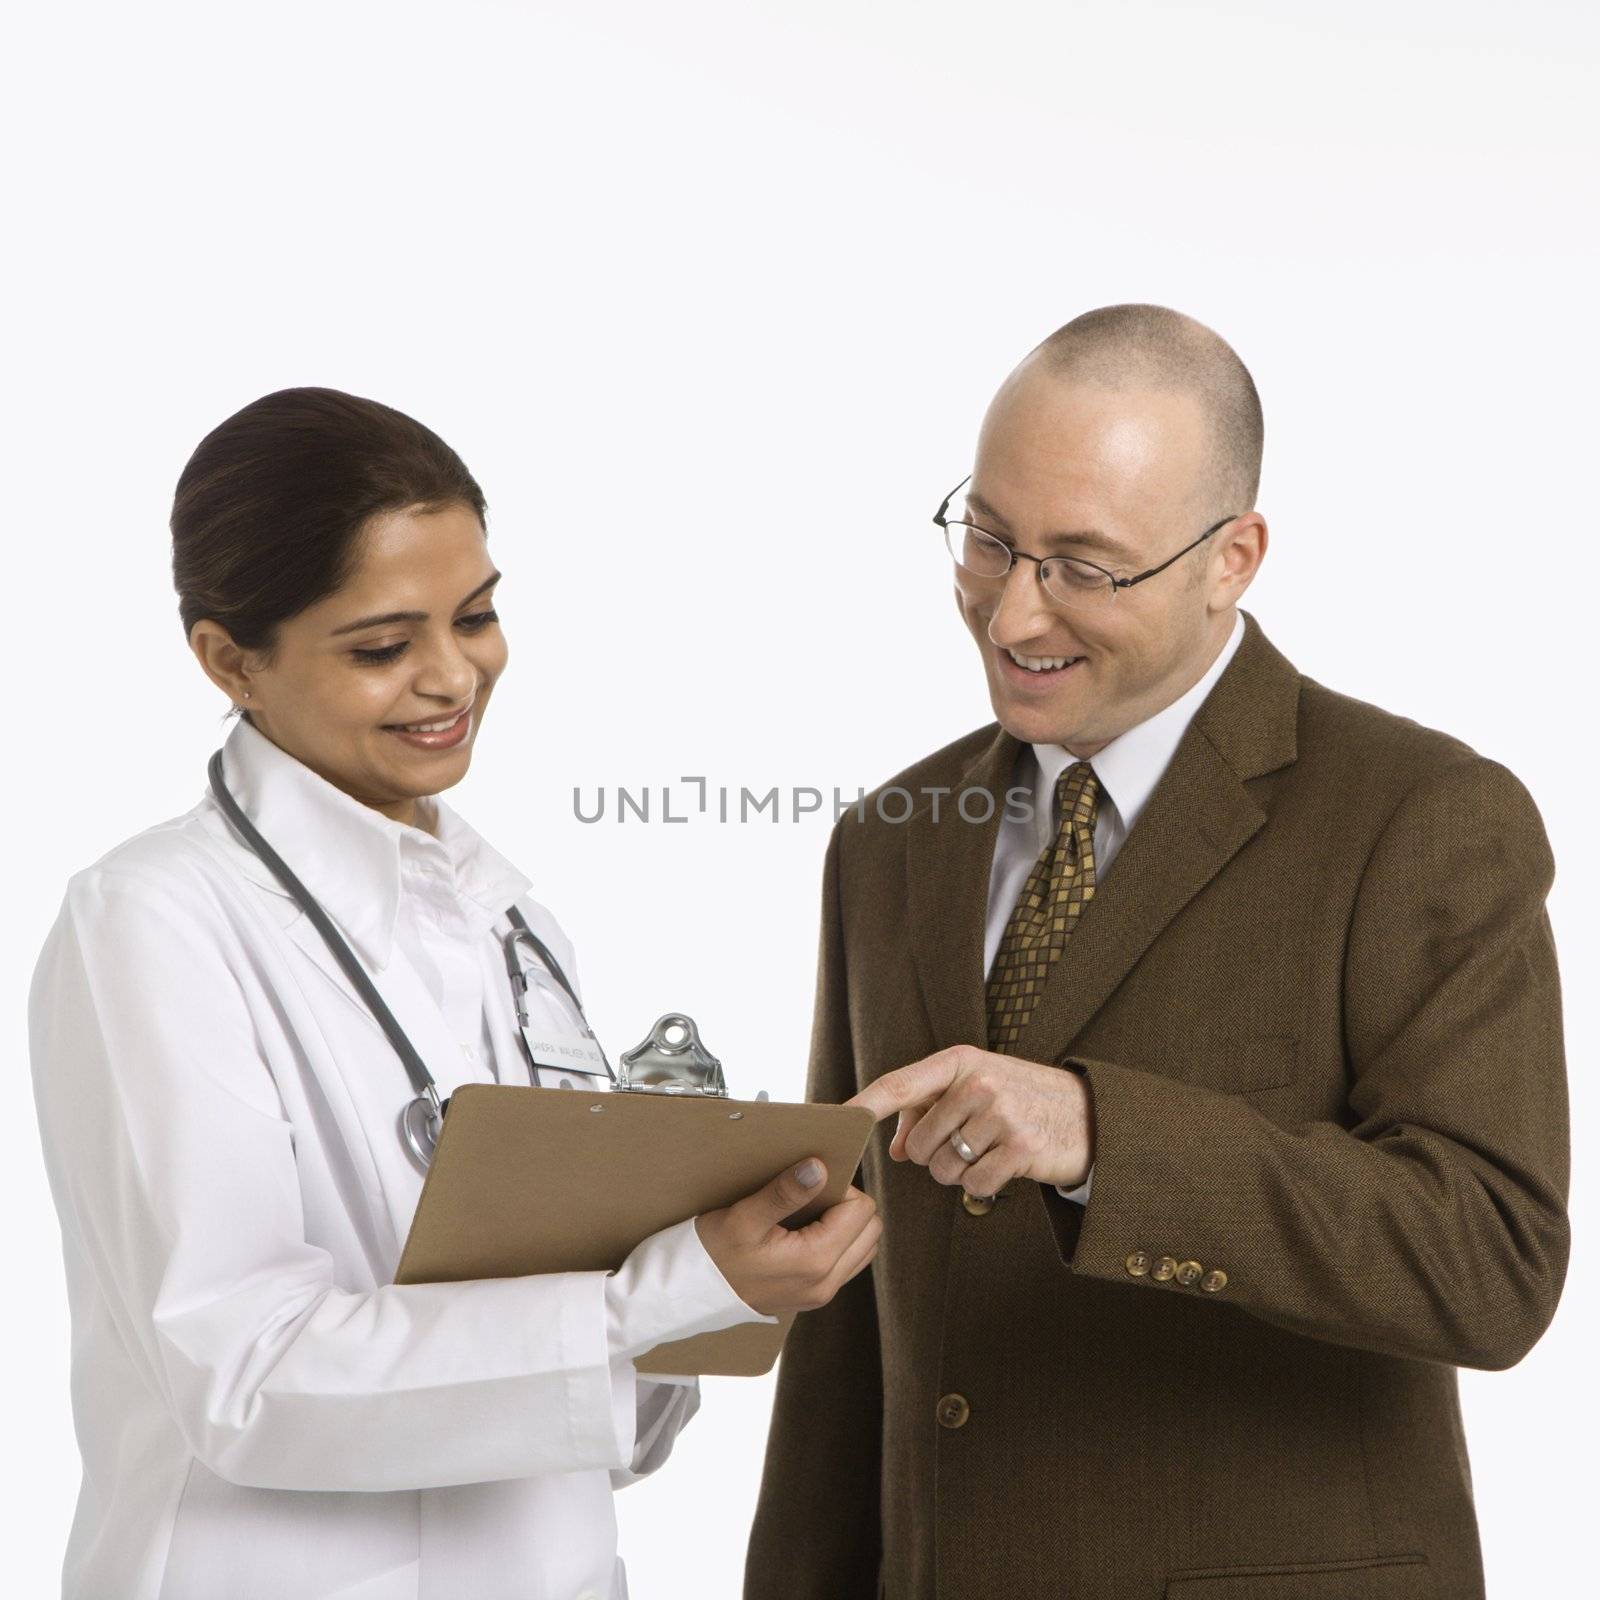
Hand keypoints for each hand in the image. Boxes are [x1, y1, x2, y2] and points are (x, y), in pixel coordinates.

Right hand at [694, 1159, 881, 1316]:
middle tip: (812, 1196)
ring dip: (846, 1225)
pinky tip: (804, 1232)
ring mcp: (821, 1293)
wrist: (690, 1293)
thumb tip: (819, 1168)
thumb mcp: (743, 1217)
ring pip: (863, 1248)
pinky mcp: (813, 1296)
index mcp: (815, 1261)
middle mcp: (825, 1283)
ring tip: (808, 1214)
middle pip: (870, 1230)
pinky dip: (837, 1242)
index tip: (811, 1184)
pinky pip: (846, 1263)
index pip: (861, 1211)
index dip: (841, 1188)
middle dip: (848, 1206)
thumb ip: (784, 1193)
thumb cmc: (712, 1254)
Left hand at [847, 1045, 1092, 1195]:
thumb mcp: (974, 1089)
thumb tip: (899, 1150)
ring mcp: (1002, 1116)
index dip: (865, 1105)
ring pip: (944, 1169)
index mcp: (961, 1061)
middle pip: (920, 1144)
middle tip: (965, 1142)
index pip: (900, 1085)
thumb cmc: (1018, 1098)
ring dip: (958, 1172)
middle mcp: (979, 1083)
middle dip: (933, 1154)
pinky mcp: (1022, 1150)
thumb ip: (929, 1111)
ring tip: (987, 1151)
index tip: (837, 1119)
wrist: (1087, 1113)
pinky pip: (974, 1186)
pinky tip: (1004, 1165)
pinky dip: (983, 1185)